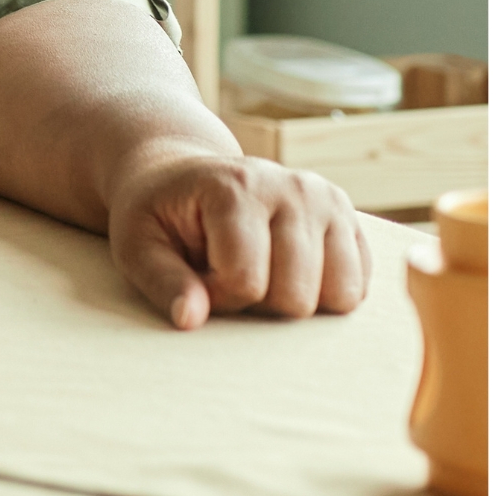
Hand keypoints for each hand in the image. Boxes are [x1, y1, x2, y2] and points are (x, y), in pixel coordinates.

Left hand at [104, 144, 365, 328]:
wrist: (183, 175)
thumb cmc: (160, 215)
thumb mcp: (137, 243)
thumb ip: (161, 281)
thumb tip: (190, 319)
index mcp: (234, 186)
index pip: (245, 281)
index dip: (219, 297)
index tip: (200, 277)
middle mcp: (291, 186)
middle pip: (297, 296)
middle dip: (260, 303)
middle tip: (231, 274)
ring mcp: (326, 200)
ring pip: (340, 297)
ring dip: (297, 301)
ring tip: (263, 271)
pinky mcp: (349, 217)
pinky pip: (359, 288)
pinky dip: (326, 295)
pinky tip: (290, 269)